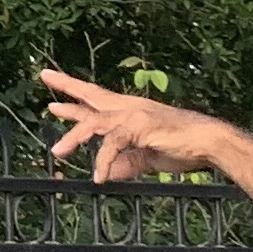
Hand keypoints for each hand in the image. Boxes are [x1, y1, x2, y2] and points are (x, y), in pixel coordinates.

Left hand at [39, 67, 216, 183]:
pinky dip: (104, 161)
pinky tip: (100, 176)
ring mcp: (133, 114)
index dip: (76, 93)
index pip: (98, 98)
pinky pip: (112, 144)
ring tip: (57, 151)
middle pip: (92, 95)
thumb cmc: (183, 148)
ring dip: (74, 136)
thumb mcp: (147, 158)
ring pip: (94, 122)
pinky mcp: (138, 126)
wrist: (208, 142)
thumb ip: (126, 164)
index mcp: (131, 111)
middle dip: (67, 86)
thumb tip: (106, 174)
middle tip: (44, 75)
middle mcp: (129, 107)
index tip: (55, 83)